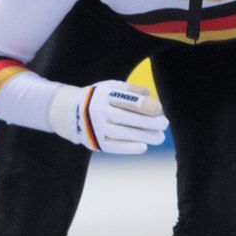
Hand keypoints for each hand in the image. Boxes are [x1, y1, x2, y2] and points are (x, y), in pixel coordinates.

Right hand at [48, 81, 167, 153]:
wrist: (70, 112)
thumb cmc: (100, 97)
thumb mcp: (111, 87)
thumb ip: (131, 90)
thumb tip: (151, 97)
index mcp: (104, 94)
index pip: (127, 101)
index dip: (145, 106)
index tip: (160, 109)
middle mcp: (98, 111)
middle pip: (128, 118)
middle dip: (149, 123)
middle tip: (164, 124)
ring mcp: (96, 128)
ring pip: (124, 134)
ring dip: (144, 137)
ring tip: (159, 137)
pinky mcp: (95, 142)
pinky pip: (115, 146)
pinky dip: (129, 148)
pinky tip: (143, 147)